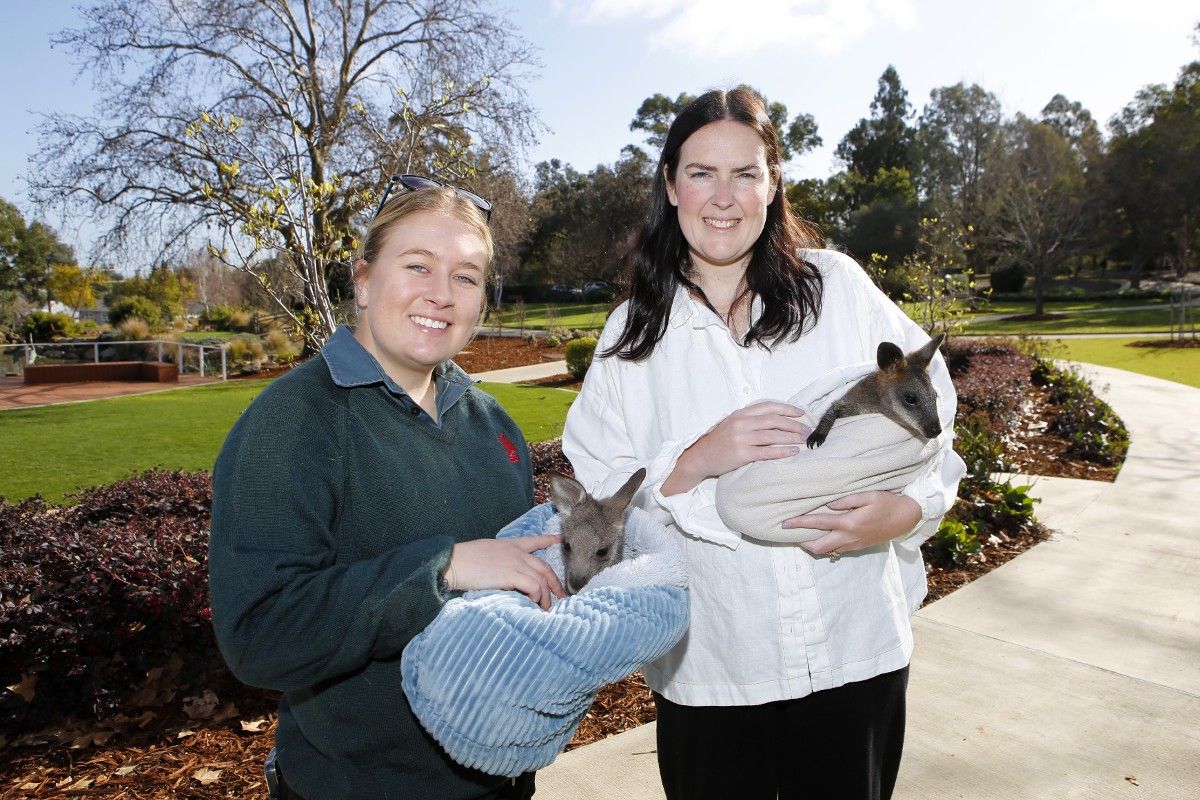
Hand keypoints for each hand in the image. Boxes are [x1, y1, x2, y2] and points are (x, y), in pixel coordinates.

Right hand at [445, 535, 565, 609]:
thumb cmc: (464, 560)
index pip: (534, 540)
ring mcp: (515, 562)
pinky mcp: (511, 575)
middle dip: (555, 583)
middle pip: (545, 567)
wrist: (454, 562)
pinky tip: (534, 603)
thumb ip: (501, 559)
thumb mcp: (486, 553)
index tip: (559, 539)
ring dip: (547, 596)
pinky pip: (534, 587)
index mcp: (510, 544)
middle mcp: (517, 552)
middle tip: (561, 596)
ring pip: (542, 579)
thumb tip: (506, 573)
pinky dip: (537, 596)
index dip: (548, 540)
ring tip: (546, 608)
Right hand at [663, 401, 809, 494]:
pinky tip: (793, 452)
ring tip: (803, 440)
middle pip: (773, 420)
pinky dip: (782, 452)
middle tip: (807, 430)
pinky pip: (766, 452)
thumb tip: (776, 418)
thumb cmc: (720, 441)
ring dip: (791, 437)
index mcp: (741, 414)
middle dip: (793, 425)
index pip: (768, 406)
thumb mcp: (733, 424)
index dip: (787, 408)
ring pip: (772, 436)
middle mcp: (741, 423)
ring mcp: (741, 438)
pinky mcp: (741, 454)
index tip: (801, 413)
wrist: (700, 457)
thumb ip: (750, 419)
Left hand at [784, 491, 920, 557]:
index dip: (799, 523)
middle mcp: (848, 537)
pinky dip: (824, 547)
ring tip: (801, 535)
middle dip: (801, 540)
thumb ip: (847, 499)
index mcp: (849, 523)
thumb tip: (829, 504)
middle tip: (789, 532)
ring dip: (812, 545)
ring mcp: (853, 545)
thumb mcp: (869, 495)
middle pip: (818, 546)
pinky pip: (836, 551)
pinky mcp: (857, 547)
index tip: (785, 522)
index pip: (818, 523)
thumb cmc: (887, 503)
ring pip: (826, 551)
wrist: (905, 519)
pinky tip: (820, 538)